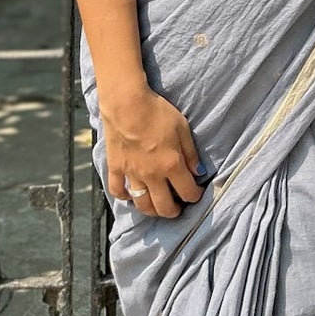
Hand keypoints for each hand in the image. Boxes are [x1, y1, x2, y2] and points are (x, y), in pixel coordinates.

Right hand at [96, 81, 204, 220]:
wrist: (126, 104)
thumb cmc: (157, 112)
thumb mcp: (182, 128)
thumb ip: (191, 153)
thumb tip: (199, 173)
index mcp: (171, 165)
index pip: (187, 192)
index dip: (195, 196)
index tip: (197, 193)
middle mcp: (152, 175)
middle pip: (164, 206)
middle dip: (174, 212)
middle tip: (178, 208)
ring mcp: (132, 174)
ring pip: (142, 204)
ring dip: (152, 210)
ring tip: (157, 207)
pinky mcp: (115, 168)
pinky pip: (118, 191)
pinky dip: (125, 197)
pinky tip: (131, 195)